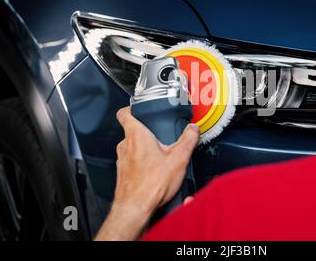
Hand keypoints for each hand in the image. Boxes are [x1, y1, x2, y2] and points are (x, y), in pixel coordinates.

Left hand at [95, 107, 199, 240]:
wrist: (136, 208)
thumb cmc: (151, 184)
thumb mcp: (179, 158)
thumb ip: (188, 140)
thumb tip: (193, 129)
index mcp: (136, 135)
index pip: (124, 113)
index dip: (131, 108)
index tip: (138, 108)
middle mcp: (125, 146)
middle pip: (133, 132)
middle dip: (147, 133)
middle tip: (161, 138)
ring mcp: (122, 161)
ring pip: (132, 148)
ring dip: (145, 150)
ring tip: (161, 157)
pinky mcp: (123, 174)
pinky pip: (132, 163)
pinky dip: (142, 164)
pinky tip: (155, 173)